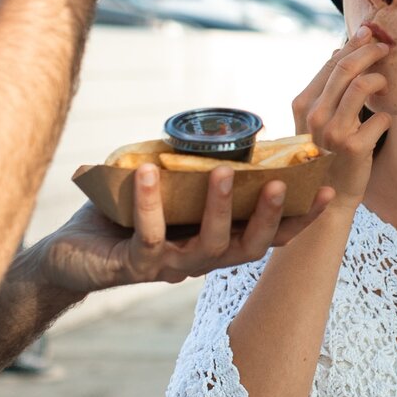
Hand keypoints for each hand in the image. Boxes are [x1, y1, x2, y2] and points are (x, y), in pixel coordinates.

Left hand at [37, 163, 336, 292]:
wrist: (69, 255)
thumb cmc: (122, 219)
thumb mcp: (166, 190)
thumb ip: (193, 170)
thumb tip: (220, 129)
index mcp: (216, 241)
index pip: (268, 234)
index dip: (299, 217)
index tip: (327, 188)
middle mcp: (200, 260)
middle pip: (249, 246)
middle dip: (267, 215)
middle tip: (278, 183)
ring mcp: (170, 266)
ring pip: (208, 246)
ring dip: (218, 208)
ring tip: (222, 172)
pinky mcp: (134, 267)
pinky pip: (148, 237)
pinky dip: (150, 202)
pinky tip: (148, 171)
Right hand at [291, 25, 390, 207]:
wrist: (327, 198)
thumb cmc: (327, 153)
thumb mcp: (318, 119)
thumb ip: (327, 87)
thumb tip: (339, 48)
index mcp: (303, 104)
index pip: (330, 62)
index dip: (352, 44)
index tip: (369, 33)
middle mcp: (314, 116)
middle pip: (345, 67)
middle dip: (369, 51)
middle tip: (385, 48)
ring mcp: (333, 132)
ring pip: (361, 86)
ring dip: (380, 79)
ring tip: (386, 83)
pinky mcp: (354, 148)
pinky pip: (381, 117)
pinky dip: (387, 116)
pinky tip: (384, 121)